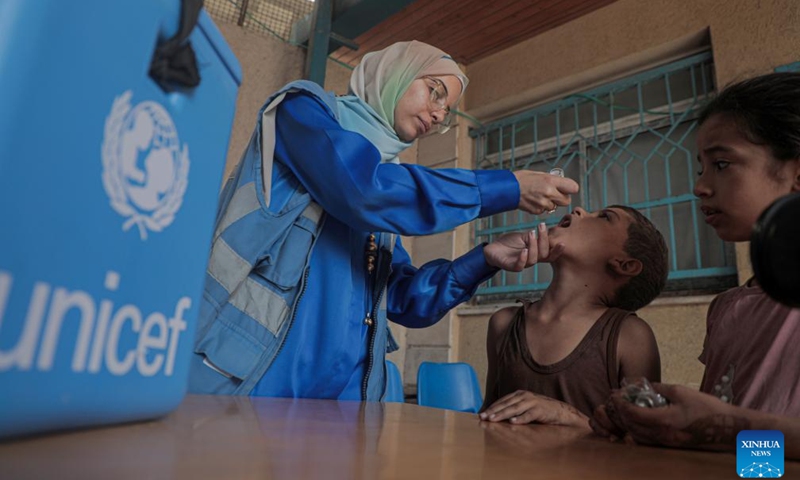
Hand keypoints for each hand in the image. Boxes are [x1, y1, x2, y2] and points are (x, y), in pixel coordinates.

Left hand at [479, 390, 589, 429]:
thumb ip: (513, 409)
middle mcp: (524, 396)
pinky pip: (528, 415)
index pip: (502, 401)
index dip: (492, 407)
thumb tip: (496, 416)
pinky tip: (512, 422)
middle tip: (483, 417)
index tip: (482, 415)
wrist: (560, 411)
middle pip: (506, 404)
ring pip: (514, 409)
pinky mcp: (540, 410)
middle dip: (493, 411)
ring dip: (503, 414)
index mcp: (519, 394)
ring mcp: (532, 402)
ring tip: (493, 419)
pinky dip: (520, 419)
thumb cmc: (540, 411)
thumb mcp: (525, 407)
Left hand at [483, 224, 564, 270]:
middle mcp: (530, 260)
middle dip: (544, 241)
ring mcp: (520, 264)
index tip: (562, 242)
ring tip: (531, 233)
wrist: (492, 248)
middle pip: (543, 255)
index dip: (557, 251)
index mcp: (536, 254)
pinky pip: (519, 266)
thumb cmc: (509, 244)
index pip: (550, 255)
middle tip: (541, 227)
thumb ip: (535, 236)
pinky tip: (524, 250)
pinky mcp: (510, 266)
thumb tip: (548, 229)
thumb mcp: (524, 237)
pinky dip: (522, 258)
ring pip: (533, 260)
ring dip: (534, 246)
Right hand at [513, 170, 578, 214]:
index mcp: (551, 181)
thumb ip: (552, 180)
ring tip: (539, 196)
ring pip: (554, 207)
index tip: (566, 188)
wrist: (506, 189)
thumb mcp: (539, 174)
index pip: (573, 188)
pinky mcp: (537, 211)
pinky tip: (533, 200)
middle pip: (566, 201)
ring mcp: (543, 203)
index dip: (570, 188)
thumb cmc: (521, 179)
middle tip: (554, 194)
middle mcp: (549, 193)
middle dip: (562, 198)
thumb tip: (561, 183)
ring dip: (550, 203)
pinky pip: (544, 210)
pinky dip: (540, 207)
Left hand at [591, 383, 745, 450]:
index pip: (632, 414)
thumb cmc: (707, 408)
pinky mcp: (670, 445)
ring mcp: (666, 443)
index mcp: (663, 421)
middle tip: (617, 400)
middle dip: (620, 413)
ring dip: (628, 423)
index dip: (620, 404)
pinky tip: (639, 420)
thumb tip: (644, 385)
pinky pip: (647, 440)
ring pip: (637, 436)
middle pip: (631, 426)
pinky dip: (638, 430)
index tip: (615, 394)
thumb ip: (659, 388)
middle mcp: (662, 436)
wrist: (727, 428)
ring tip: (626, 409)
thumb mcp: (681, 392)